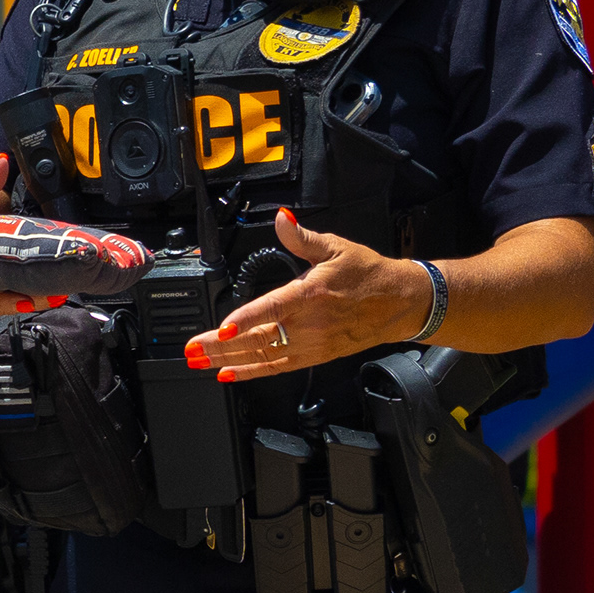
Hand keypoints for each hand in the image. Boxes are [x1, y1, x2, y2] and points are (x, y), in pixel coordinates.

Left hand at [186, 208, 433, 382]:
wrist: (400, 303)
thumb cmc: (368, 273)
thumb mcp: (335, 247)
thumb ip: (301, 237)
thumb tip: (283, 219)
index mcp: (312, 294)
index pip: (273, 308)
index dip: (246, 319)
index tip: (223, 327)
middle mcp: (310, 324)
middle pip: (258, 338)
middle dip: (221, 345)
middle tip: (193, 348)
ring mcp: (312, 344)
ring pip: (264, 355)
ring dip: (229, 360)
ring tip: (201, 361)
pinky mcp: (316, 356)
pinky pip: (278, 367)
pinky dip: (251, 372)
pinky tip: (228, 373)